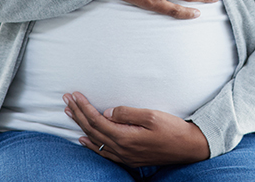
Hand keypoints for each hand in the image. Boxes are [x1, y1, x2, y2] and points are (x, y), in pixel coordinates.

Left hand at [63, 92, 209, 166]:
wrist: (189, 147)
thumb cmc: (173, 129)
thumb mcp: (151, 116)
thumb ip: (127, 113)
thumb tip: (107, 111)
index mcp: (125, 137)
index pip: (97, 120)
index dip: (83, 107)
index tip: (74, 95)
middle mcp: (121, 149)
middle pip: (92, 130)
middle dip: (77, 114)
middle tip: (66, 100)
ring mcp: (124, 156)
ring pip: (95, 140)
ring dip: (81, 126)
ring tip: (70, 114)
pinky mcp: (129, 158)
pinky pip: (103, 151)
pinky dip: (91, 143)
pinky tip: (84, 139)